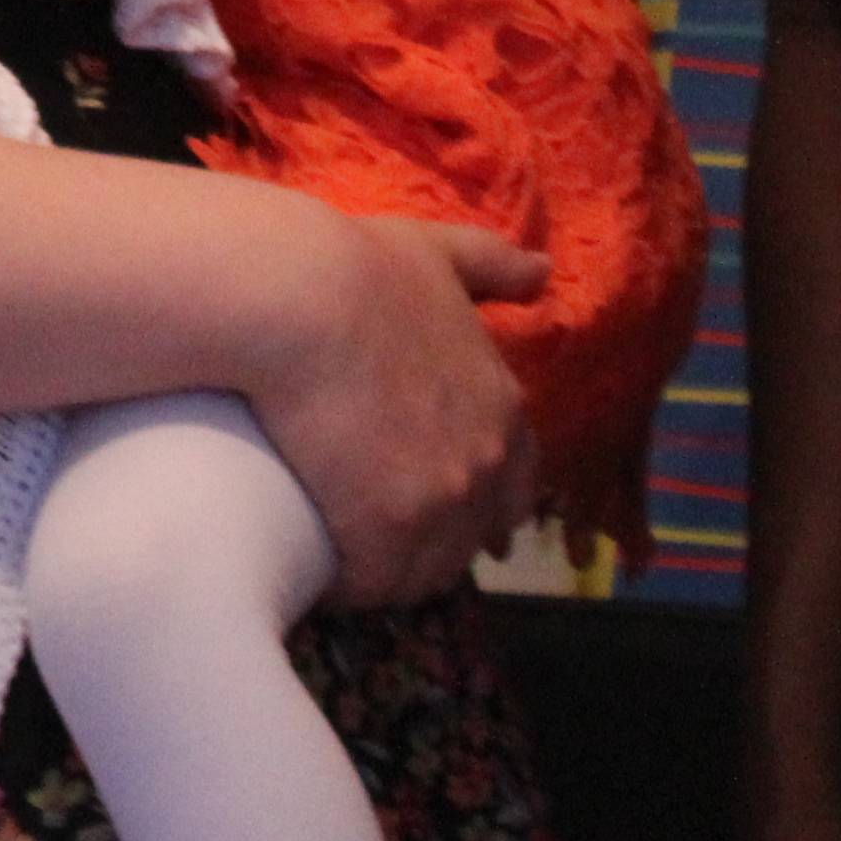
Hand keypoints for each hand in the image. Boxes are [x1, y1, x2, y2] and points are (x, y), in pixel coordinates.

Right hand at [239, 200, 545, 604]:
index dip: (482, 504)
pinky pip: (371, 585)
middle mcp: (486, 464)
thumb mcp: (437, 253)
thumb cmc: (359, 267)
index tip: (439, 509)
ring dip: (388, 574)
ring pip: (423, 573)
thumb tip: (541, 270)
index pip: (516, 485)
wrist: (299, 297)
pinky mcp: (385, 531)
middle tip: (377, 539)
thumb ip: (491, 264)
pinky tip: (315, 577)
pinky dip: (346, 587)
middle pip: (470, 538)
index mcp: (503, 407)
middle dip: (433, 545)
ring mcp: (440, 503)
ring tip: (340, 563)